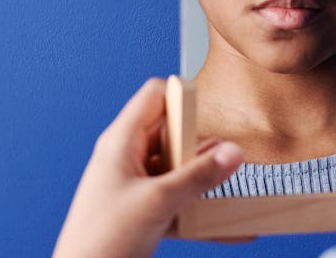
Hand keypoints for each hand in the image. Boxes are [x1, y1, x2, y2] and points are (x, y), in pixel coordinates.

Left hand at [53, 78, 243, 257]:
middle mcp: (129, 157)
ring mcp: (136, 185)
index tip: (211, 114)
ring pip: (179, 169)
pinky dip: (201, 212)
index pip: (156, 96)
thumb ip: (198, 176)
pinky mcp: (143, 211)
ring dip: (204, 179)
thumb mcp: (158, 202)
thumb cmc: (101, 240)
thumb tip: (233, 152)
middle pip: (174, 134)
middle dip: (202, 144)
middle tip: (226, 159)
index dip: (183, 97)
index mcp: (122, 141)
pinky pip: (179, 202)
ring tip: (233, 188)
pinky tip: (231, 229)